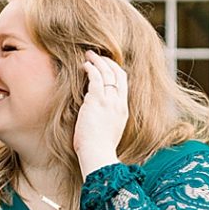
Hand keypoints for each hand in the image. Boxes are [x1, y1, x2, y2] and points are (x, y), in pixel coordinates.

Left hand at [73, 50, 129, 178]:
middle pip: (119, 74)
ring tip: (88, 55)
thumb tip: (96, 115)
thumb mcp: (107, 131)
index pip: (123, 84)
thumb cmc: (98, 148)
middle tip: (97, 56)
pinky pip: (96, 78)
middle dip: (108, 62)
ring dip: (98, 61)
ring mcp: (110, 101)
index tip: (106, 66)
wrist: (98, 154)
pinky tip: (84, 65)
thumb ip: (106, 119)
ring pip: (108, 73)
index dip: (115, 72)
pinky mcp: (97, 101)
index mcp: (123, 110)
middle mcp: (119, 103)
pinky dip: (91, 69)